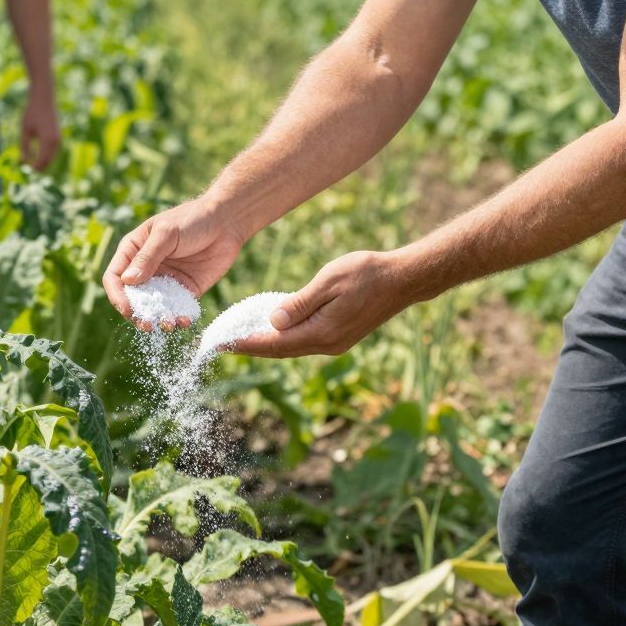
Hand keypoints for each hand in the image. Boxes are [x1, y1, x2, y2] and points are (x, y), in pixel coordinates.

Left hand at [20, 84, 60, 171]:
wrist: (44, 99)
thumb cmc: (32, 113)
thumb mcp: (25, 130)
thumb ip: (24, 146)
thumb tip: (23, 161)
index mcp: (47, 140)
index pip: (41, 161)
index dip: (34, 168)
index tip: (25, 171)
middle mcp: (55, 142)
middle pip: (48, 161)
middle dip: (39, 167)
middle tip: (27, 170)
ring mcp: (58, 140)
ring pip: (51, 158)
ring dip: (42, 162)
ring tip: (31, 165)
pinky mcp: (58, 137)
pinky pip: (53, 152)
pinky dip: (46, 156)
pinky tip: (37, 157)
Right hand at [103, 196, 245, 322]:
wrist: (227, 222)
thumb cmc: (192, 219)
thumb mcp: (166, 234)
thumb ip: (148, 257)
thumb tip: (127, 280)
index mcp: (133, 250)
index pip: (115, 277)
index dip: (117, 294)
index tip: (127, 308)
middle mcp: (146, 268)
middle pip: (132, 297)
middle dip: (137, 313)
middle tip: (147, 325)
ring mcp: (165, 281)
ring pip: (154, 307)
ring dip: (158, 319)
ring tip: (168, 325)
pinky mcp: (185, 290)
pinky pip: (177, 308)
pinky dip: (178, 317)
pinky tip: (184, 320)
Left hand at [231, 249, 412, 358]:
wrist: (403, 279)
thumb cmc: (366, 273)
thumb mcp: (328, 281)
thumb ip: (299, 303)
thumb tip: (273, 322)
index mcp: (321, 333)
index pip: (274, 343)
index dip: (246, 344)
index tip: (222, 344)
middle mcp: (326, 345)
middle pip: (280, 351)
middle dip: (251, 347)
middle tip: (223, 344)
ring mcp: (334, 343)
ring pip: (292, 348)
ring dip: (267, 344)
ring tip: (241, 337)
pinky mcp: (340, 337)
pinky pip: (304, 341)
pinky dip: (284, 338)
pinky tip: (273, 329)